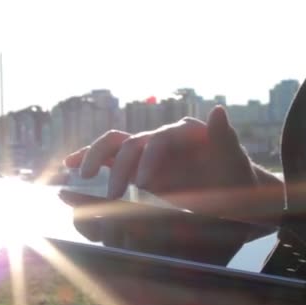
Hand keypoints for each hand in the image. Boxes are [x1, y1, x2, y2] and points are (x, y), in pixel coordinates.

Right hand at [64, 106, 281, 222]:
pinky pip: (109, 159)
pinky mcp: (136, 166)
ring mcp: (146, 152)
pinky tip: (70, 167)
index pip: (159, 139)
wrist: (232, 193)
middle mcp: (161, 138)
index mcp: (183, 132)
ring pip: (113, 146)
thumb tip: (218, 109)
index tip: (144, 184)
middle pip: (132, 143)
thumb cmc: (235, 177)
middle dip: (120, 169)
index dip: (149, 159)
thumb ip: (226, 137)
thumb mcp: (235, 161)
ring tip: (80, 175)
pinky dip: (89, 159)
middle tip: (114, 195)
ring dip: (94, 157)